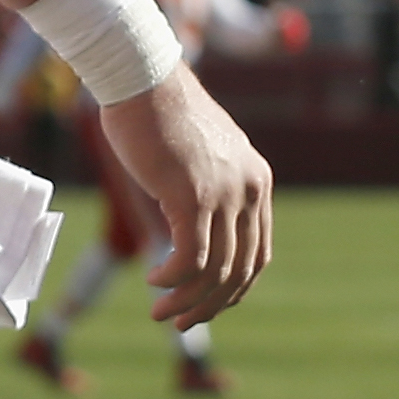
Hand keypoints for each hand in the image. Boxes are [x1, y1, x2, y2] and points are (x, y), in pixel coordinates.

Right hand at [94, 70, 272, 326]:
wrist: (141, 76)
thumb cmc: (156, 108)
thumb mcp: (194, 152)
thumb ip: (203, 185)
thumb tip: (188, 216)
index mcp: (255, 181)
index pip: (257, 252)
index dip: (233, 287)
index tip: (204, 302)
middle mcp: (248, 190)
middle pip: (240, 269)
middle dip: (212, 304)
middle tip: (181, 322)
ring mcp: (223, 194)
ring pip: (216, 270)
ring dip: (187, 300)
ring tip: (161, 313)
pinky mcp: (192, 196)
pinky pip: (191, 257)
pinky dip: (173, 278)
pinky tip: (154, 280)